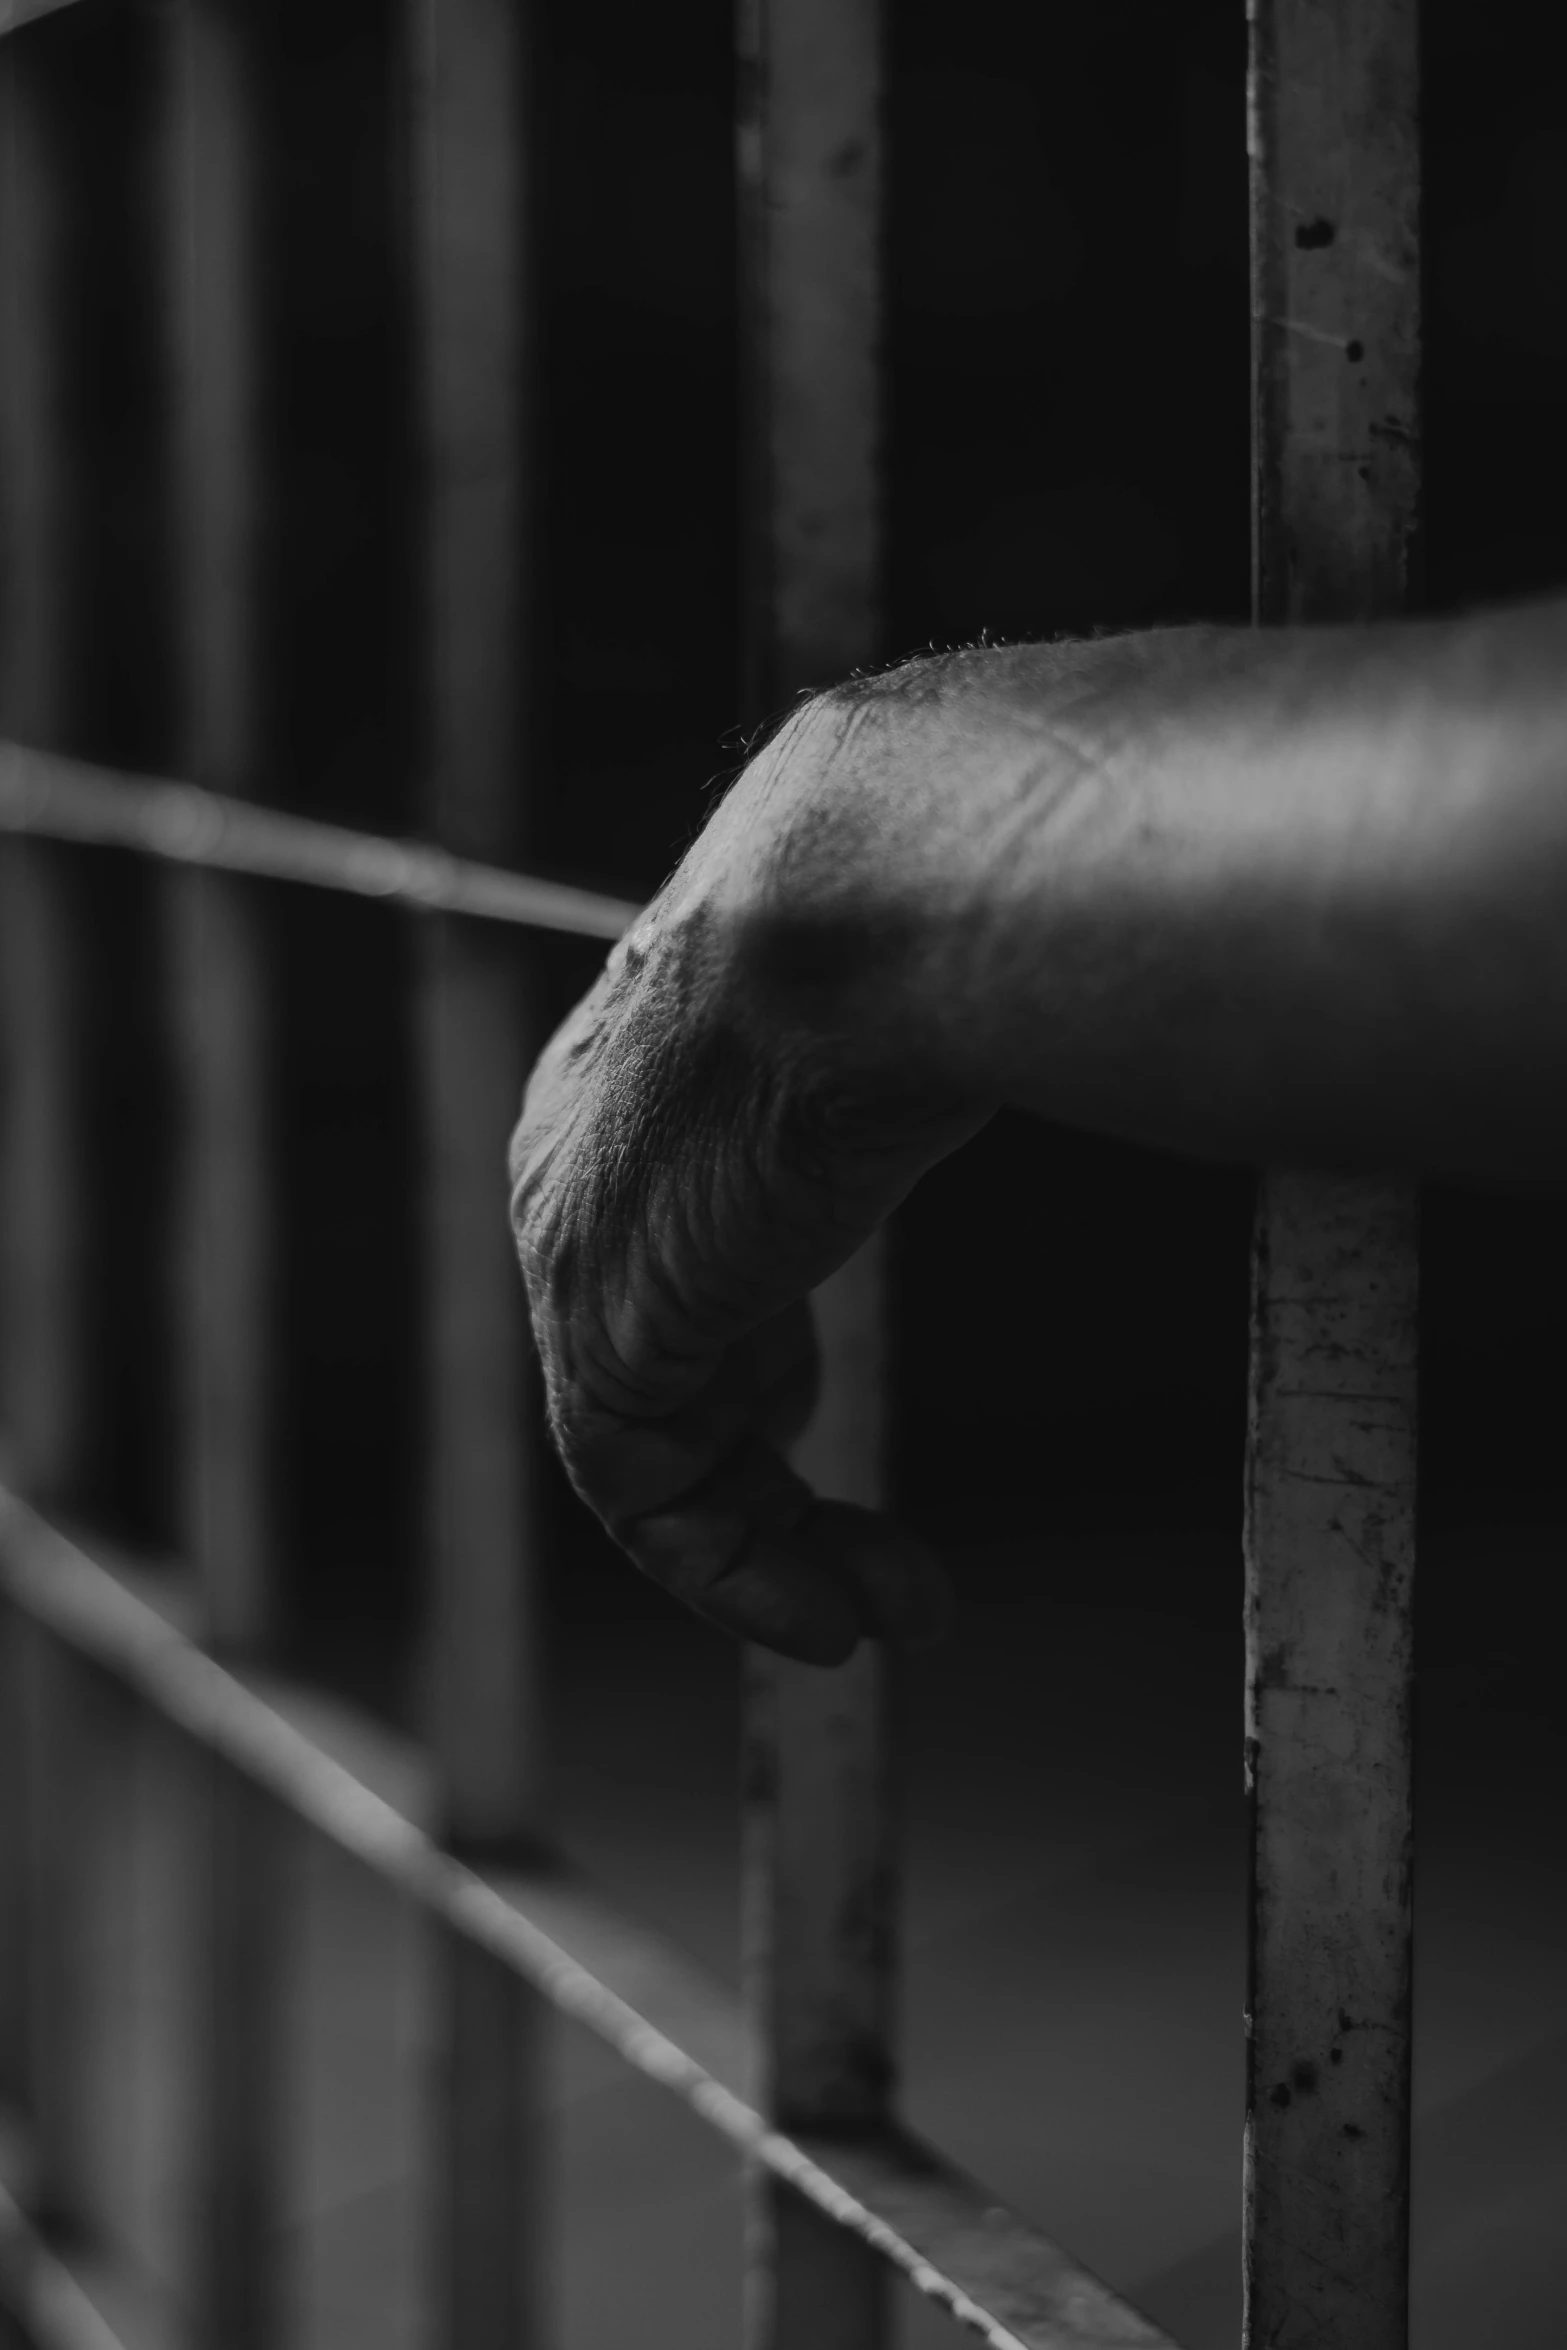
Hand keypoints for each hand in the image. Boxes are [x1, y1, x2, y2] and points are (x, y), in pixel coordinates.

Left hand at [508, 689, 993, 1662]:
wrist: (866, 912)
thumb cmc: (932, 916)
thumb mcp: (930, 989)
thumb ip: (952, 1038)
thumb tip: (1120, 968)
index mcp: (655, 1089)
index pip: (683, 1267)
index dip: (756, 1367)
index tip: (825, 1427)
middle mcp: (596, 1176)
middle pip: (670, 1372)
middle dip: (771, 1484)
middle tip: (893, 1574)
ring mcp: (584, 1253)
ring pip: (660, 1455)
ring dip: (778, 1555)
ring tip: (895, 1618)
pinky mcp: (602, 1327)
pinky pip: (644, 1499)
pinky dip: (736, 1575)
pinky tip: (836, 1624)